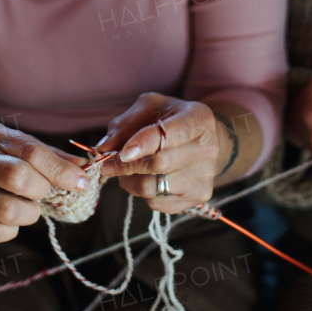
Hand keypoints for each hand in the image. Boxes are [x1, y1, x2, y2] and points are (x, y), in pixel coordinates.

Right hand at [0, 122, 89, 243]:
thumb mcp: (18, 151)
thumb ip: (52, 157)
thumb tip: (84, 168)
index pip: (31, 150)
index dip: (61, 169)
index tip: (80, 182)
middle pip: (18, 176)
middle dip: (41, 189)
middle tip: (42, 193)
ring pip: (6, 208)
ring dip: (28, 213)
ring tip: (26, 207)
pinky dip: (9, 231)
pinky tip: (8, 221)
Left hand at [97, 93, 223, 213]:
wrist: (202, 141)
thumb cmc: (171, 120)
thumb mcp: (149, 108)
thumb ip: (125, 124)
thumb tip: (103, 148)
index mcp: (198, 118)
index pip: (173, 133)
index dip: (145, 143)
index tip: (122, 152)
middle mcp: (208, 148)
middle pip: (160, 164)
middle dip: (127, 165)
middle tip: (107, 164)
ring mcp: (204, 176)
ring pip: (154, 187)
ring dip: (130, 180)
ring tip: (124, 169)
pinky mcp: (198, 196)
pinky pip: (157, 202)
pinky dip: (141, 193)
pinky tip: (143, 178)